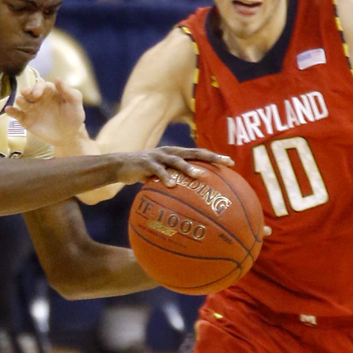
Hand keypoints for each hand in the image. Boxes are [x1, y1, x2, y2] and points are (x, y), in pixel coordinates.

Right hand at [6, 78, 85, 145]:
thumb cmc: (73, 116)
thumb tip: (57, 78)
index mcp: (49, 91)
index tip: (38, 94)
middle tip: (27, 93)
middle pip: (29, 92)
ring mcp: (31, 109)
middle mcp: (38, 98)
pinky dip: (11, 112)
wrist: (69, 135)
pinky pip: (17, 114)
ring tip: (19, 101)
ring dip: (20, 100)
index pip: (41, 85)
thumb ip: (68, 91)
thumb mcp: (75, 102)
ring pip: (22, 102)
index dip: (38, 88)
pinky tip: (8, 110)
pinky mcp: (26, 120)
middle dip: (27, 92)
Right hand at [114, 146, 233, 186]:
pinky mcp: (147, 163)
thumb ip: (176, 182)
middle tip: (226, 163)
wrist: (121, 165)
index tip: (231, 163)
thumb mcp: (162, 175)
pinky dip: (165, 177)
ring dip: (189, 167)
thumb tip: (192, 200)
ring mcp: (159, 157)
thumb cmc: (145, 173)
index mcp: (177, 154)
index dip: (215, 157)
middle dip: (211, 157)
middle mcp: (171, 152)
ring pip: (177, 161)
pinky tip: (171, 186)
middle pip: (195, 153)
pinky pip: (158, 171)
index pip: (200, 154)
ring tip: (200, 175)